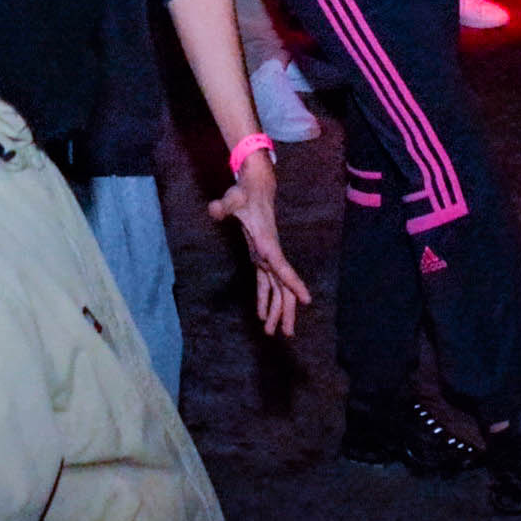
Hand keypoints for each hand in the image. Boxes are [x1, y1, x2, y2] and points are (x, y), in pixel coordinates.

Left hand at [209, 156, 312, 336]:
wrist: (255, 187)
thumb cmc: (244, 193)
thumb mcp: (232, 199)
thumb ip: (222, 206)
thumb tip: (213, 208)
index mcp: (267, 244)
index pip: (282, 268)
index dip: (294, 284)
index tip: (307, 300)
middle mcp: (271, 254)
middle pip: (283, 287)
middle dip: (286, 310)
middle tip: (286, 334)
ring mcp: (268, 257)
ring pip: (277, 288)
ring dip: (276, 310)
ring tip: (271, 331)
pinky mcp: (261, 257)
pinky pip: (267, 283)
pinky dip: (266, 300)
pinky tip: (262, 315)